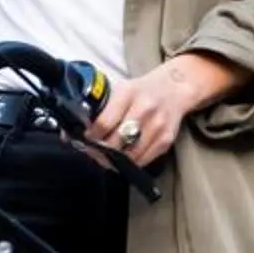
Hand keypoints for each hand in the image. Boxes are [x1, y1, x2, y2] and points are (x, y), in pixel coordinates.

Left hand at [90, 53, 240, 166]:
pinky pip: (143, 160)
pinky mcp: (165, 140)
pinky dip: (130, 163)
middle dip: (100, 151)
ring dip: (114, 161)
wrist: (174, 89)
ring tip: (105, 158)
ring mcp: (157, 126)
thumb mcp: (121, 90)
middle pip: (116, 141)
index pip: (104, 122)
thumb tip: (78, 133)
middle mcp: (144, 109)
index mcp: (128, 93)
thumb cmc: (142, 91)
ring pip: (129, 155)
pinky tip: (123, 159)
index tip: (84, 140)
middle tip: (92, 152)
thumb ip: (102, 110)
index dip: (91, 136)